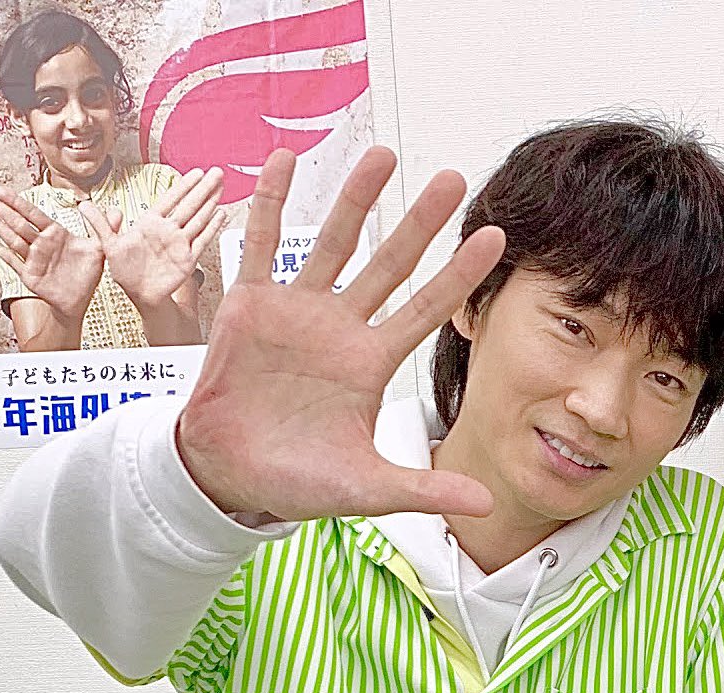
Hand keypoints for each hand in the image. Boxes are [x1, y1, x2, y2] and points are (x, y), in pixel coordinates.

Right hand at [0, 187, 103, 319]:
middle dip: (0, 208)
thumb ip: (105, 230)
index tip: (1, 190)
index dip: (17, 202)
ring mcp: (33, 258)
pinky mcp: (29, 274)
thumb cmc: (87, 274)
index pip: (33, 214)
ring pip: (12, 237)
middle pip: (17, 222)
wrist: (79, 301)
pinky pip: (11, 260)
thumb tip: (118, 212)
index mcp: (55, 234)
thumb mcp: (99, 251)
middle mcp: (41, 243)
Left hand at [83, 168, 225, 311]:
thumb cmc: (126, 273)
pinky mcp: (188, 259)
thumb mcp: (108, 245)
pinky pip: (202, 240)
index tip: (196, 173)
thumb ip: (99, 224)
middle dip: (203, 188)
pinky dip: (212, 227)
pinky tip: (221, 215)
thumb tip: (82, 205)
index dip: (183, 185)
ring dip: (211, 202)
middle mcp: (168, 231)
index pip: (170, 199)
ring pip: (199, 218)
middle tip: (216, 172)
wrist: (141, 296)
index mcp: (150, 223)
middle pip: (189, 204)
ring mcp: (180, 244)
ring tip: (221, 187)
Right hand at [174, 146, 504, 522]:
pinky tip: (285, 161)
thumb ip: (424, 490)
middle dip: (418, 223)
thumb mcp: (367, 489)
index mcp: (370, 366)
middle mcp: (340, 329)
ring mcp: (297, 312)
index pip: (426, 310)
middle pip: (389, 264)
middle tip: (451, 179)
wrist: (229, 477)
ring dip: (356, 199)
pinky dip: (271, 203)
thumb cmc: (298, 482)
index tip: (494, 237)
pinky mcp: (250, 305)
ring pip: (333, 243)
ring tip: (382, 154)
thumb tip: (487, 507)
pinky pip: (261, 245)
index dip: (458, 276)